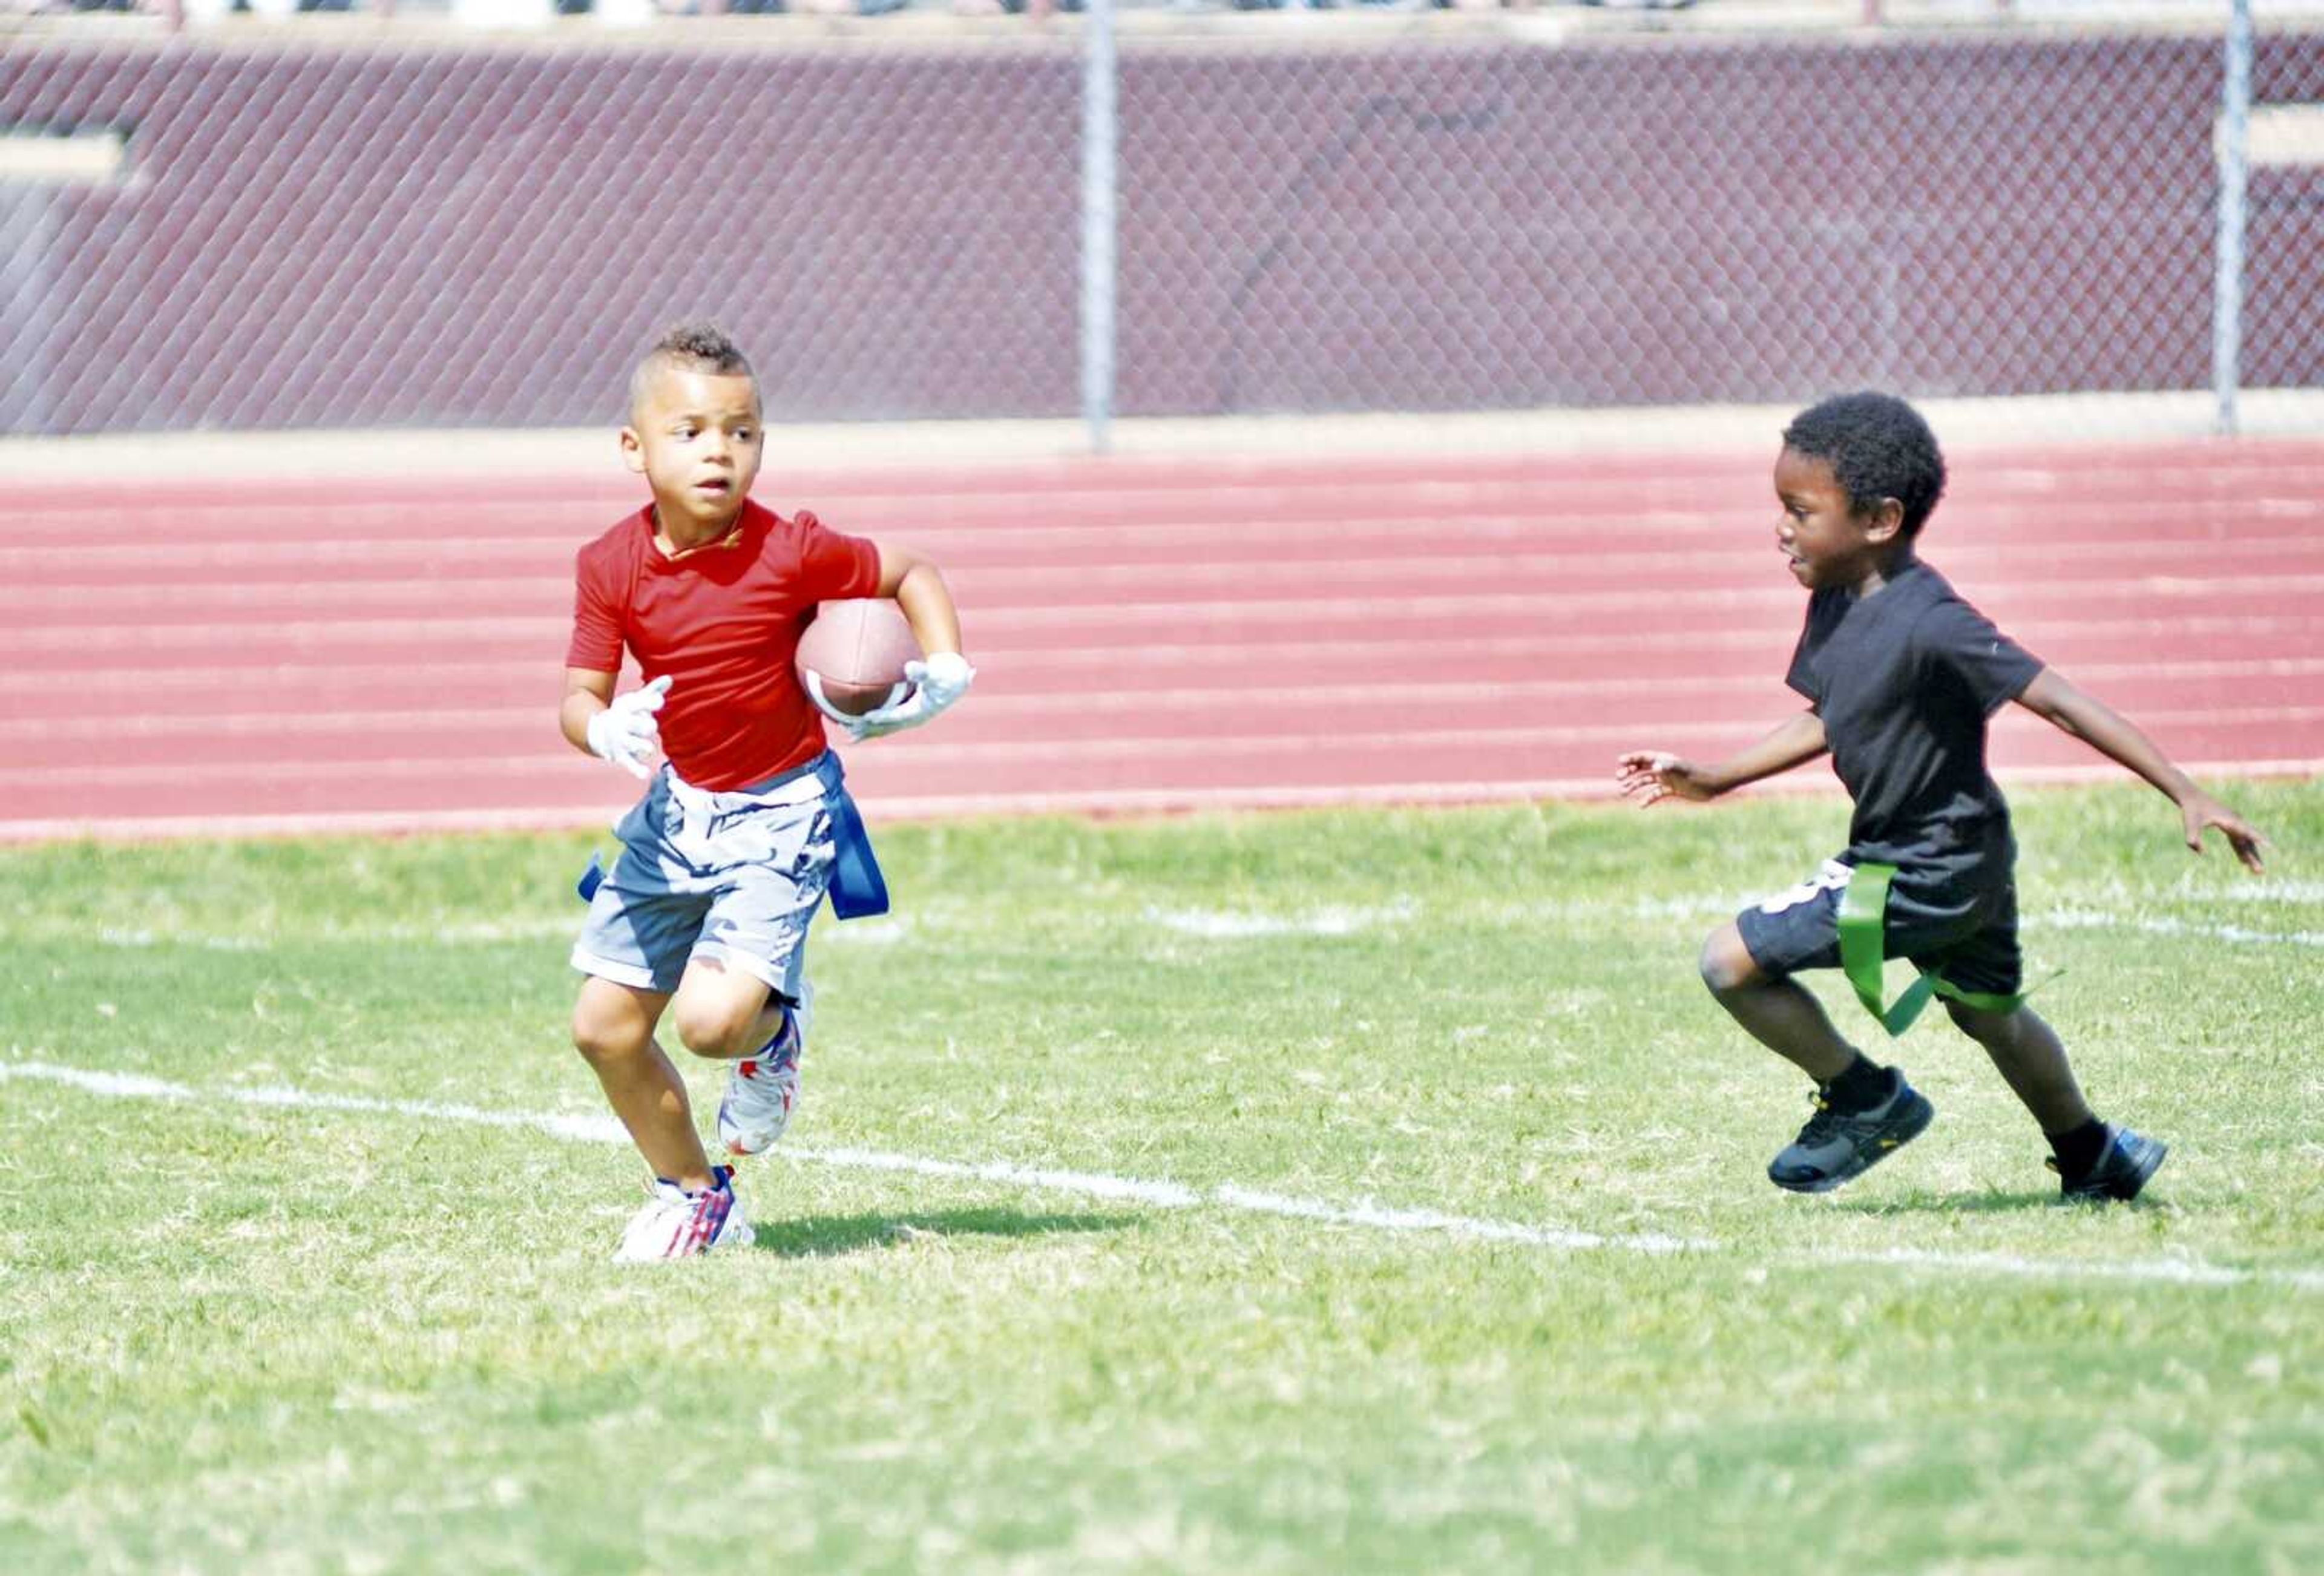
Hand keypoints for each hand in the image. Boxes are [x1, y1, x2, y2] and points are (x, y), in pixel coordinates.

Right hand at [585, 675, 670, 779]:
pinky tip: (645, 773)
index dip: (649, 703)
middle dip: (645, 726)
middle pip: (636, 725)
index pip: (639, 704)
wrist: (599, 731)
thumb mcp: (636, 701)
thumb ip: (653, 691)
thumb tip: (670, 678)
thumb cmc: (625, 714)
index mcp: (628, 708)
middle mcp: (624, 724)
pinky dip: (636, 769)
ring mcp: (622, 741)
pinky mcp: (622, 756)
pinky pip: (630, 764)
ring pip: (633, 744)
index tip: (660, 702)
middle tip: (651, 727)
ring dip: (641, 746)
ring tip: (648, 749)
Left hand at [844, 651, 974, 741]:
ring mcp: (909, 719)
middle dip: (870, 729)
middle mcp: (913, 719)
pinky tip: (857, 728)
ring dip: (868, 732)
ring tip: (849, 738)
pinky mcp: (905, 716)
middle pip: (888, 726)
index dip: (883, 716)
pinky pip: (886, 723)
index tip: (866, 716)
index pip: (898, 715)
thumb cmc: (944, 676)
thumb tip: (908, 667)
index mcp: (920, 711)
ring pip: (885, 728)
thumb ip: (922, 672)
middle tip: (850, 731)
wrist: (954, 682)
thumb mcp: (936, 673)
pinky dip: (872, 727)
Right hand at [1615, 751, 1722, 808]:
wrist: (1712, 784)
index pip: (1644, 757)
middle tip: (1619, 779)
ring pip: (1645, 782)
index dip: (1631, 758)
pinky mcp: (1672, 790)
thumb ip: (1669, 766)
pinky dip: (1648, 799)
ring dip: (1634, 786)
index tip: (1620, 762)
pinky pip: (1656, 794)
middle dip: (1629, 773)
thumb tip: (1656, 767)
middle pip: (1641, 769)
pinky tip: (1641, 805)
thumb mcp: (1683, 769)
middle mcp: (1663, 769)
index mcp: (1664, 760)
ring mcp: (1667, 780)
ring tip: (1623, 792)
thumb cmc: (1698, 773)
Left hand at [2179, 790, 2267, 872]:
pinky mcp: (2230, 826)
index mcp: (2229, 820)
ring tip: (2257, 872)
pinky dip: (2241, 851)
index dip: (2257, 838)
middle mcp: (2236, 822)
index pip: (2246, 831)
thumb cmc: (2192, 810)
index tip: (2269, 845)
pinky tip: (2243, 862)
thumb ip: (2192, 836)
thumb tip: (2200, 852)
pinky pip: (2238, 841)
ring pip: (2245, 843)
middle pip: (2248, 841)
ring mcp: (2234, 824)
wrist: (2193, 798)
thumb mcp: (2190, 822)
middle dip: (2254, 856)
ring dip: (2250, 856)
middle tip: (2260, 872)